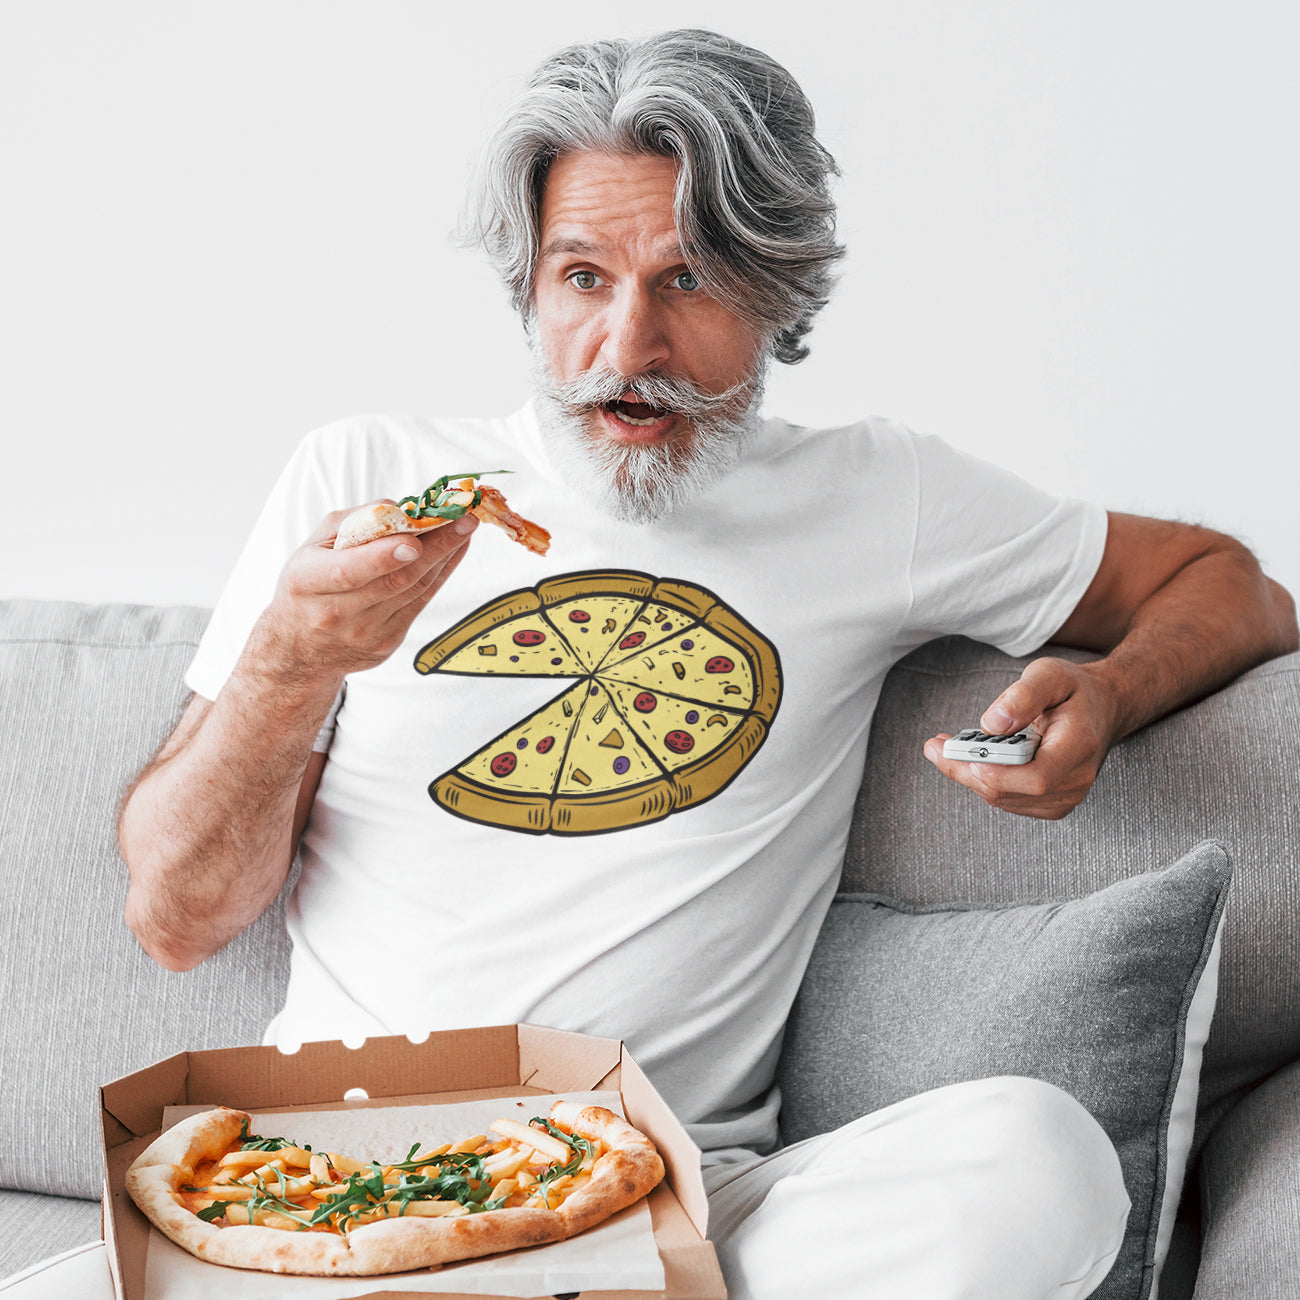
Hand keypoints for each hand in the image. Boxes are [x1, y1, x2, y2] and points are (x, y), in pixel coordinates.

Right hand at [251, 504, 478, 682]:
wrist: (299, 649)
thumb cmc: (308, 585)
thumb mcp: (313, 548)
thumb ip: (354, 523)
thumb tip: (400, 509)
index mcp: (307, 582)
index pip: (348, 572)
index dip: (383, 557)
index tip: (415, 541)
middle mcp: (335, 613)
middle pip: (394, 581)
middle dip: (434, 548)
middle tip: (462, 520)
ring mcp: (363, 633)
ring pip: (414, 590)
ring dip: (445, 557)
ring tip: (465, 529)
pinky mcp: (386, 643)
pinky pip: (421, 603)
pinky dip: (441, 575)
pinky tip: (454, 551)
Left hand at [922, 657, 1119, 819]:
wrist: (1102, 709)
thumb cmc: (1073, 690)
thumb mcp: (1050, 674)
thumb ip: (1023, 695)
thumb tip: (992, 724)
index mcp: (1079, 746)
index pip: (1038, 778)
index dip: (999, 773)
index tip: (966, 756)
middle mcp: (1076, 779)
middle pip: (1010, 791)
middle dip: (967, 770)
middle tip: (935, 746)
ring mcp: (1066, 797)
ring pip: (1002, 799)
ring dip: (969, 775)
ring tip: (944, 747)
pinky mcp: (1052, 804)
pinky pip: (1006, 800)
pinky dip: (982, 781)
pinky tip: (968, 758)